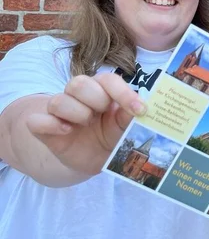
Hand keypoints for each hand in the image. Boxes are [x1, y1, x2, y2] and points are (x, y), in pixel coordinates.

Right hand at [25, 73, 145, 176]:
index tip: (140, 109)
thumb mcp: (123, 129)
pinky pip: (37, 121)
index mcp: (101, 90)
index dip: (123, 92)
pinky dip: (51, 125)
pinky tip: (67, 131)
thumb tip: (140, 110)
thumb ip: (129, 118)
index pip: (108, 79)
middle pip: (78, 83)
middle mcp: (78, 96)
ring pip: (58, 100)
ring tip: (87, 125)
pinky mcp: (44, 128)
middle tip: (103, 113)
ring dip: (77, 113)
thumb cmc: (110, 136)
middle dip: (96, 99)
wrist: (92, 158)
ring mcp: (59, 111)